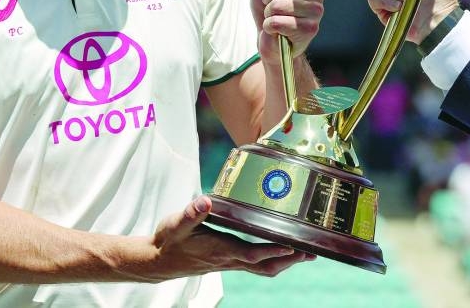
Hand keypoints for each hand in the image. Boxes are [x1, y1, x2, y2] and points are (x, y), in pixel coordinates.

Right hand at [147, 195, 313, 279]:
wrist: (158, 261)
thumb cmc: (168, 241)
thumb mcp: (176, 224)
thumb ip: (191, 213)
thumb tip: (205, 201)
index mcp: (219, 249)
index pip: (252, 253)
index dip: (273, 251)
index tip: (293, 246)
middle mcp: (228, 259)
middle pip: (265, 265)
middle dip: (289, 260)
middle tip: (311, 252)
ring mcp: (230, 262)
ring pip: (263, 268)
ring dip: (285, 262)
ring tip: (306, 254)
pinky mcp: (228, 260)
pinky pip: (256, 264)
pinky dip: (273, 259)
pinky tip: (282, 252)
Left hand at [250, 0, 324, 63]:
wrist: (271, 38)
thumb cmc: (268, 5)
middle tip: (271, 4)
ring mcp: (317, 11)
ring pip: (277, 5)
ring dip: (268, 13)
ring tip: (275, 17)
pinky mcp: (311, 29)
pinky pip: (278, 22)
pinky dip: (269, 26)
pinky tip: (277, 30)